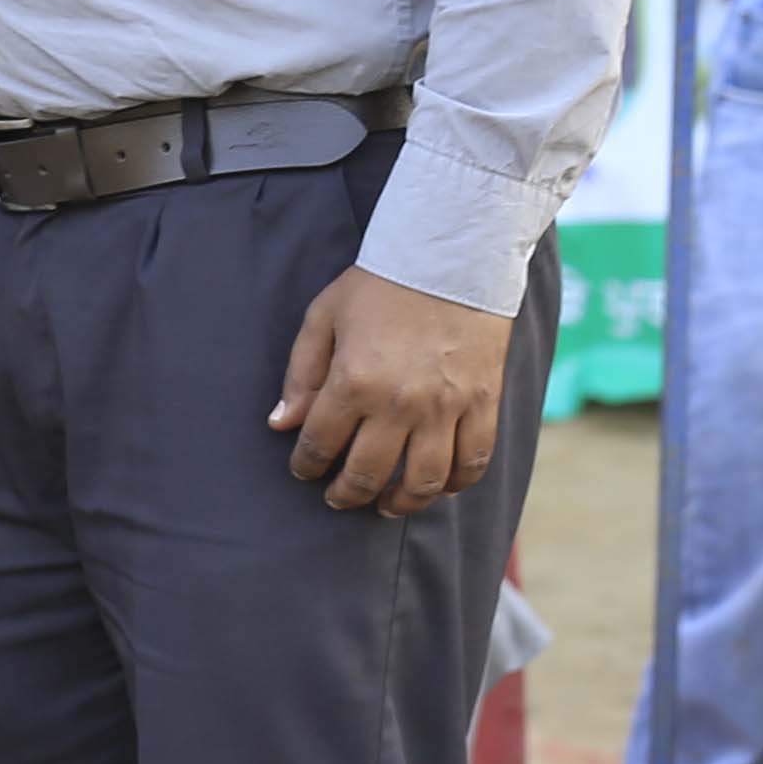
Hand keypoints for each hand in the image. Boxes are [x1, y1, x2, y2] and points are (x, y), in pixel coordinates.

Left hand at [269, 263, 510, 516]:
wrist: (450, 258)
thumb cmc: (379, 286)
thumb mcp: (324, 317)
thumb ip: (301, 375)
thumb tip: (280, 424)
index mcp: (354, 380)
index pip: (320, 443)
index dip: (307, 465)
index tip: (304, 470)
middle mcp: (400, 403)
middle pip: (368, 474)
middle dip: (346, 494)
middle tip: (338, 498)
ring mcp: (445, 408)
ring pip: (422, 481)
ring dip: (400, 503)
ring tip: (385, 505)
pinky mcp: (482, 404)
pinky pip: (472, 462)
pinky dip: (454, 485)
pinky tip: (436, 487)